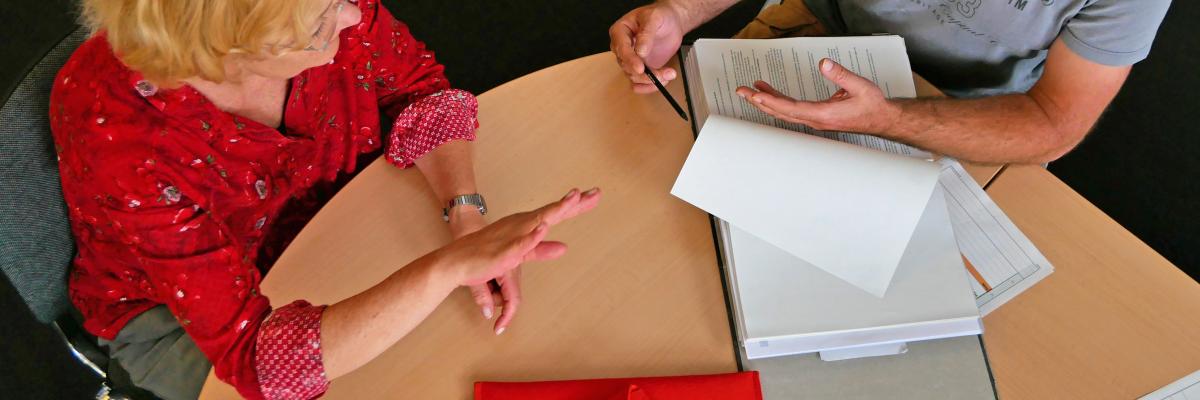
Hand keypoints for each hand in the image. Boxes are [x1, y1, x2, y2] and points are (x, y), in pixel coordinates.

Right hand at [436, 188, 601, 333]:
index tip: (595, 195)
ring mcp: (514, 236)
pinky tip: (543, 227)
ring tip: (574, 198)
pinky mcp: (505, 252)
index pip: (556, 212)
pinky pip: (521, 244)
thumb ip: (542, 249)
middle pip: (553, 211)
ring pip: (539, 221)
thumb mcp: (522, 253)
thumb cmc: (488, 256)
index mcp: (527, 225)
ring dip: (556, 210)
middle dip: (575, 202)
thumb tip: (565, 247)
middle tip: (597, 192)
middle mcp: (522, 225)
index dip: (577, 205)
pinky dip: (532, 236)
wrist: (457, 262)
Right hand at [609, 3, 685, 93]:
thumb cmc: (660, 16)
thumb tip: (640, 51)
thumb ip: (646, 33)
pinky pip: (639, 84)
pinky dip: (650, 87)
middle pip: (626, 67)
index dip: (630, 60)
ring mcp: (631, 60)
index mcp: (620, 32)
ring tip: (668, 74)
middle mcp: (623, 48)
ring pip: (634, 78)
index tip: (640, 67)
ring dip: (651, 80)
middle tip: (662, 73)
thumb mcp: (654, 18)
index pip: (621, 49)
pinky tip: (662, 81)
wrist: (671, 22)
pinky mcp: (641, 69)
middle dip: (645, 73)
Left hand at [735, 58, 901, 133]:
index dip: (772, 102)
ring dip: (765, 101)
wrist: (881, 119)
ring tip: (750, 90)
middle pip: (781, 112)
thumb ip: (841, 75)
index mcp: (823, 114)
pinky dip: (777, 100)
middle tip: (741, 92)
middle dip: (759, 102)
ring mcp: (814, 119)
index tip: (757, 96)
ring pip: (783, 112)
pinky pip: (791, 109)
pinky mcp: (815, 116)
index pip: (791, 108)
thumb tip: (824, 63)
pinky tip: (769, 92)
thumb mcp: (859, 86)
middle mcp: (815, 119)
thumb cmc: (872, 106)